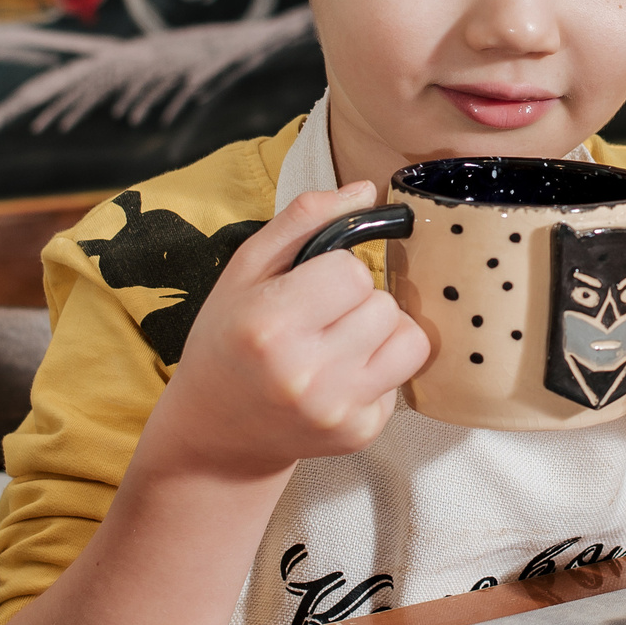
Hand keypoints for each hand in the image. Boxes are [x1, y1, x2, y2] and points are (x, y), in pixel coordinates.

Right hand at [146, 182, 430, 480]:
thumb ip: (304, 220)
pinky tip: (338, 379)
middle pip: (384, 305)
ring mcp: (336, 410)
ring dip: (380, 334)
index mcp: (269, 326)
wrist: (216, 433)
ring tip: (337, 344)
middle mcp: (305, 374)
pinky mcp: (360, 434)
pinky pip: (403, 379)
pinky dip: (378, 372)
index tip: (308, 289)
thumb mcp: (245, 270)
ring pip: (409, 340)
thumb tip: (368, 190)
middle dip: (359, 303)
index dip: (335, 272)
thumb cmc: (227, 341)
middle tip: (320, 320)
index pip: (352, 271)